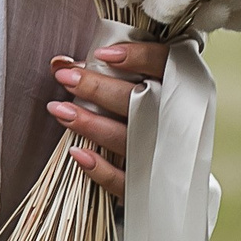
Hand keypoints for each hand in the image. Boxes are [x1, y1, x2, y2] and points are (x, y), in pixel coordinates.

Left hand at [47, 40, 171, 199]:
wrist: (181, 172)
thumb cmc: (150, 116)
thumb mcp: (140, 88)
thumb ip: (108, 73)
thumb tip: (60, 63)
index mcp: (181, 90)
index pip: (166, 67)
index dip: (138, 58)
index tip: (103, 54)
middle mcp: (176, 120)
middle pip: (139, 101)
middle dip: (97, 88)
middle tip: (65, 78)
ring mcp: (164, 155)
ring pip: (126, 137)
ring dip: (90, 124)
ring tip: (59, 110)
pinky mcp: (149, 185)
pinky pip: (126, 180)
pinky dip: (101, 169)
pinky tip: (77, 153)